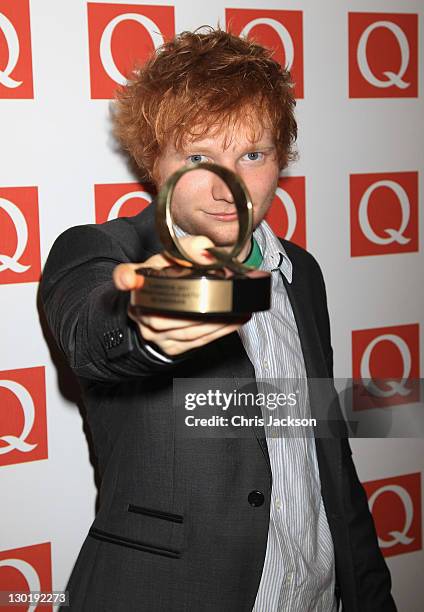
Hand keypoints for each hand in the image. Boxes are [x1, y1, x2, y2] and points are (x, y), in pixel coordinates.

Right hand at [113, 236, 249, 355]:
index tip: (129, 279)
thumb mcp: (178, 255)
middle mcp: (141, 308)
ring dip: (217, 322)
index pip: (125, 275)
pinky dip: (217, 333)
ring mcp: (153, 332)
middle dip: (204, 307)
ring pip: (185, 330)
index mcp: (140, 280)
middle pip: (170, 311)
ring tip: (239, 310)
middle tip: (230, 298)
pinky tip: (233, 322)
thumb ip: (192, 247)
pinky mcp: (168, 347)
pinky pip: (194, 342)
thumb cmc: (169, 276)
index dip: (126, 277)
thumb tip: (206, 251)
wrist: (161, 304)